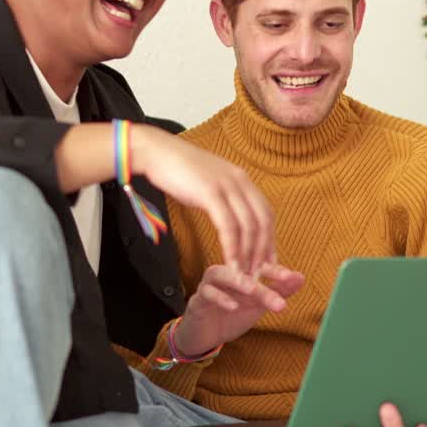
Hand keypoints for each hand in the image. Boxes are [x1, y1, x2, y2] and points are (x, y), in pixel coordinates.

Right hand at [128, 124, 274, 274]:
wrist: (157, 152)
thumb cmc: (178, 170)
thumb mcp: (210, 182)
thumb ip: (224, 198)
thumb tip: (231, 219)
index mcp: (242, 178)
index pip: (266, 212)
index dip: (270, 238)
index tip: (268, 260)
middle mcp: (240, 181)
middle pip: (263, 221)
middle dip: (263, 250)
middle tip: (259, 273)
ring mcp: (227, 186)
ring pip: (248, 226)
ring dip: (248, 254)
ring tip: (244, 274)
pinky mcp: (210, 193)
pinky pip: (228, 226)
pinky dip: (232, 248)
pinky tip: (230, 263)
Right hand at [173, 263, 304, 355]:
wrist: (206, 336)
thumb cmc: (232, 316)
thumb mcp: (258, 305)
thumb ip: (278, 292)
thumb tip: (301, 278)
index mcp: (241, 274)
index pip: (259, 267)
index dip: (276, 271)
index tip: (292, 277)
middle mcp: (225, 274)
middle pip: (242, 271)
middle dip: (261, 283)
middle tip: (277, 295)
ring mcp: (210, 284)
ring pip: (222, 275)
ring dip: (238, 282)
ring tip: (253, 290)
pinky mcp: (198, 298)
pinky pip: (207, 293)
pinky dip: (220, 298)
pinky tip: (233, 306)